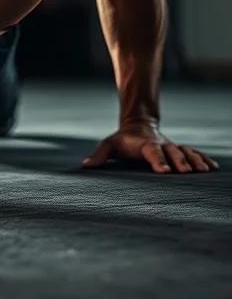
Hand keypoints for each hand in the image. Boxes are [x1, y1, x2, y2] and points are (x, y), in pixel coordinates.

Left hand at [81, 122, 218, 172]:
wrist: (137, 126)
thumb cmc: (121, 140)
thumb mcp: (109, 145)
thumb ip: (98, 155)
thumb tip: (85, 166)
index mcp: (144, 145)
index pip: (152, 152)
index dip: (158, 161)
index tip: (164, 171)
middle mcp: (161, 145)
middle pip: (172, 152)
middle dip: (180, 161)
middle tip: (188, 172)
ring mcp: (171, 146)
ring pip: (185, 151)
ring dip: (195, 160)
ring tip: (205, 170)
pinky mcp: (178, 149)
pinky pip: (193, 152)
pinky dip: (203, 158)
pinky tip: (213, 167)